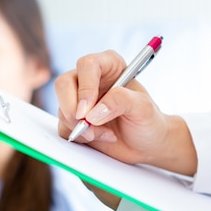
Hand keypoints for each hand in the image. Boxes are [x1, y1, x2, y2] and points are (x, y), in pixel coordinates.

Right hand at [54, 50, 196, 175]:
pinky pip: (63, 126)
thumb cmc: (148, 121)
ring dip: (81, 127)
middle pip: (64, 84)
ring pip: (62, 108)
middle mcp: (90, 79)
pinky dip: (79, 137)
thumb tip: (92, 113)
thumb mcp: (143, 108)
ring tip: (106, 134)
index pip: (87, 65)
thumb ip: (121, 101)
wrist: (147, 144)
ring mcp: (79, 100)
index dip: (85, 88)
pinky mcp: (74, 119)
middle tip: (85, 127)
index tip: (87, 111)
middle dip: (71, 109)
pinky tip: (100, 138)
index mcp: (109, 65)